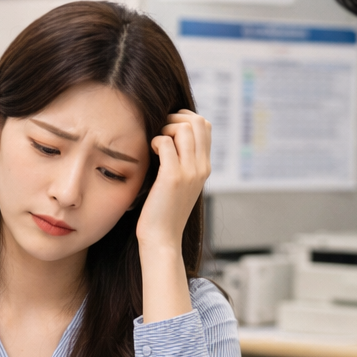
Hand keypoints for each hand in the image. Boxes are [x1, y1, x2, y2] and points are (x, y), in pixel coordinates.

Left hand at [137, 110, 210, 252]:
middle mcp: (201, 167)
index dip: (186, 118)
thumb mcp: (181, 184)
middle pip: (198, 122)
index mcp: (205, 167)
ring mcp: (189, 172)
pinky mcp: (173, 178)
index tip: (169, 129)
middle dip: (176, 118)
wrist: (163, 238)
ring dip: (165, 128)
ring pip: (184, 128)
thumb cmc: (165, 210)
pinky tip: (151, 152)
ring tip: (155, 143)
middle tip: (161, 131)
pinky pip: (167, 144)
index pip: (205, 126)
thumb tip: (171, 139)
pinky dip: (156, 141)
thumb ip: (183, 162)